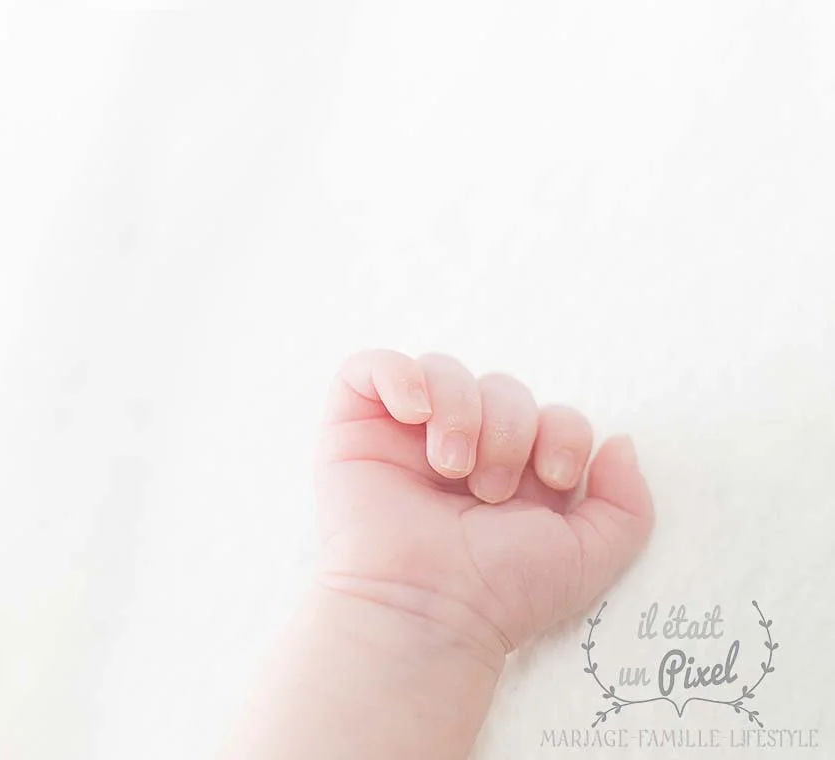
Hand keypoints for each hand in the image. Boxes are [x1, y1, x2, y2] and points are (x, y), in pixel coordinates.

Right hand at [315, 350, 653, 660]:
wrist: (427, 608)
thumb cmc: (499, 592)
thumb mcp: (588, 556)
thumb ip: (626, 504)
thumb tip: (618, 443)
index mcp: (512, 473)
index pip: (549, 413)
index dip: (562, 432)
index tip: (549, 480)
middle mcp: (459, 448)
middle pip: (500, 387)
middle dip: (507, 430)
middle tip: (489, 489)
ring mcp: (402, 437)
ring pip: (444, 370)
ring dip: (460, 411)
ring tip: (450, 467)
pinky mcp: (353, 429)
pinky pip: (369, 368)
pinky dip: (398, 375)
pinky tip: (416, 413)